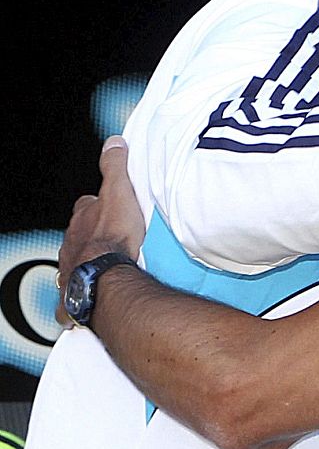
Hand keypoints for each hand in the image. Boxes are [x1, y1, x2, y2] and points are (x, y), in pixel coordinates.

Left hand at [56, 137, 146, 325]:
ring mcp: (70, 269)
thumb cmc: (114, 238)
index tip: (108, 208)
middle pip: (78, 235)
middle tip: (109, 240)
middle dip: (90, 236)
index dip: (96, 206)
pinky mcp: (72, 294)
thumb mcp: (120, 193)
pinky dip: (73, 303)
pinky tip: (81, 306)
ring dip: (85, 264)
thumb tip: (114, 142)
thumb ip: (115, 167)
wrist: (105, 277)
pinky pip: (70, 299)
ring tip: (103, 269)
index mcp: (83, 219)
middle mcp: (71, 243)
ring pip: (74, 263)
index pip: (86, 206)